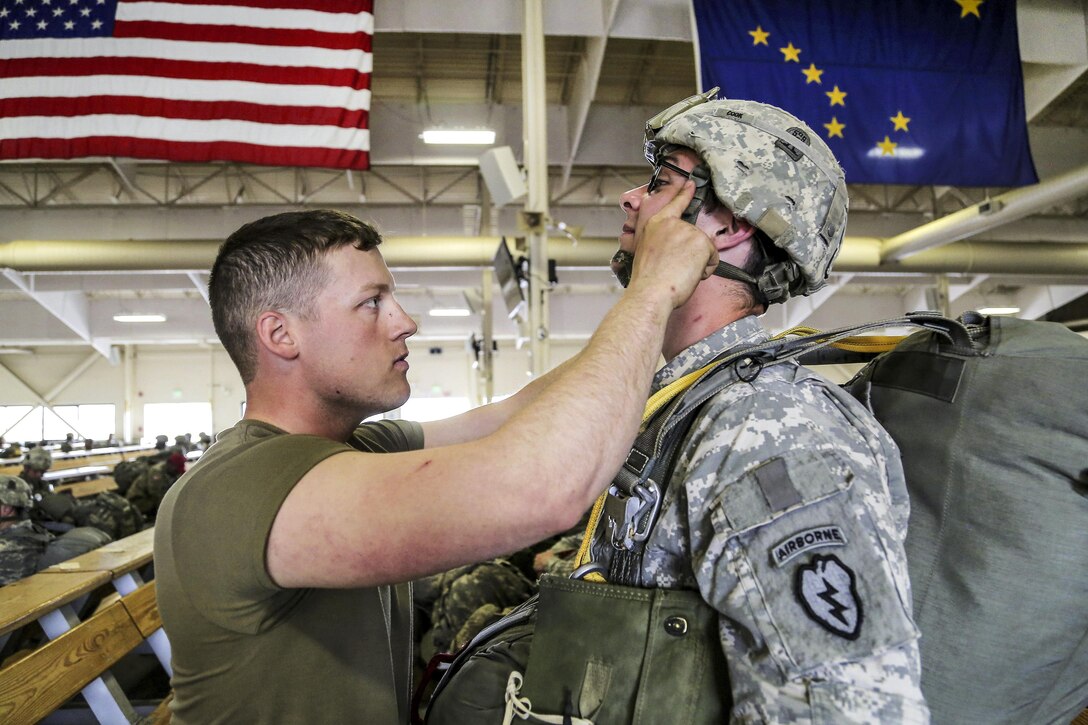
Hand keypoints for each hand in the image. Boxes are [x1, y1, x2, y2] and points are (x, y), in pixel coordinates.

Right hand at [627, 181, 718, 308]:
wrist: (650, 292)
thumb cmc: (646, 280)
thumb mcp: (644, 252)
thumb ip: (655, 240)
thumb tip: (662, 241)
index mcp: (656, 224)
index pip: (674, 204)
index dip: (684, 193)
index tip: (691, 184)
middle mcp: (673, 224)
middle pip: (694, 236)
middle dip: (691, 254)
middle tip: (675, 268)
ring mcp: (688, 231)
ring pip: (704, 248)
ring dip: (697, 263)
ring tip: (679, 272)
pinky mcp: (701, 242)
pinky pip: (712, 258)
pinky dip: (705, 270)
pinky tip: (689, 274)